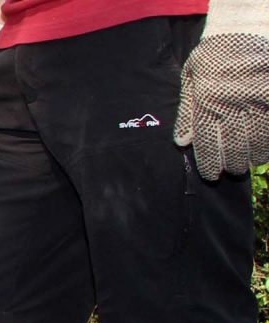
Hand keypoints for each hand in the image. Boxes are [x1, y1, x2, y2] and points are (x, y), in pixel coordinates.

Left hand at [174, 1, 268, 179]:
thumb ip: (188, 111)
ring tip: (252, 161)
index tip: (212, 175)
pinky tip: (266, 149)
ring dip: (256, 155)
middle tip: (233, 169)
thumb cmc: (215, 53)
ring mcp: (258, 99)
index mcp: (208, 101)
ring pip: (259, 139)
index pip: (207, 142)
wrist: (245, 27)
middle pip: (235, 146)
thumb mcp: (192, 78)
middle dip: (233, 163)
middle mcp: (233, 103)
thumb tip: (182, 143)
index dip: (210, 163)